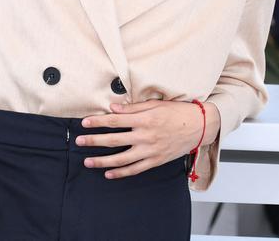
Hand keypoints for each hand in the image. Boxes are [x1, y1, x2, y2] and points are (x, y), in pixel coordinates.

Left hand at [77, 100, 219, 178]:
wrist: (199, 127)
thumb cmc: (178, 112)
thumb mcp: (155, 105)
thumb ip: (133, 108)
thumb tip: (113, 108)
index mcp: (145, 119)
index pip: (115, 121)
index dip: (98, 122)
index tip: (84, 123)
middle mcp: (146, 136)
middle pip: (114, 140)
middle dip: (94, 141)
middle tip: (79, 142)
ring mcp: (150, 150)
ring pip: (121, 159)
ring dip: (102, 161)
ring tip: (88, 162)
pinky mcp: (155, 161)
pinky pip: (135, 170)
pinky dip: (121, 173)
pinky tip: (108, 173)